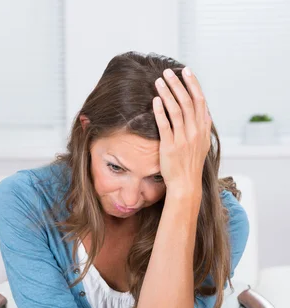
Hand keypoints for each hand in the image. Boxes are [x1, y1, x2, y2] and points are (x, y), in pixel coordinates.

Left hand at [153, 67, 211, 198]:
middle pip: (188, 101)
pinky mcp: (170, 146)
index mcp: (203, 129)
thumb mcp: (202, 143)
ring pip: (176, 110)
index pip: (200, 100)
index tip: (186, 71)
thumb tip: (203, 110)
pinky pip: (165, 124)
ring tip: (158, 81)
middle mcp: (195, 131)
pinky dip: (160, 111)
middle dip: (178, 84)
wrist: (186, 184)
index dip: (193, 84)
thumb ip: (202, 126)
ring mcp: (183, 138)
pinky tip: (155, 100)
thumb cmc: (190, 164)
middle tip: (168, 72)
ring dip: (167, 93)